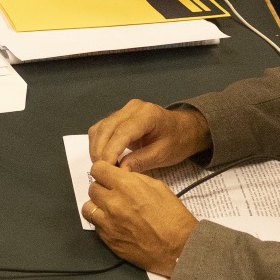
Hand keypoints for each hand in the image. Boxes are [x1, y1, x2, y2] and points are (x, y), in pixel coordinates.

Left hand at [83, 161, 196, 275]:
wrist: (179, 249)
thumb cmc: (173, 218)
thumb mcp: (159, 187)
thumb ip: (135, 179)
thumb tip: (121, 176)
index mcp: (126, 186)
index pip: (98, 169)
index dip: (103, 171)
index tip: (108, 175)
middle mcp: (113, 203)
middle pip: (92, 188)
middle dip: (102, 188)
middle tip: (114, 193)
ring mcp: (108, 223)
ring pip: (88, 207)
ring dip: (97, 206)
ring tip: (110, 209)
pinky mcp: (108, 240)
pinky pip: (95, 225)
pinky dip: (101, 222)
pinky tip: (115, 223)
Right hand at [88, 99, 210, 169]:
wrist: (183, 129)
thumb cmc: (177, 141)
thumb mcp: (162, 154)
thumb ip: (140, 161)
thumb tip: (119, 171)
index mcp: (148, 115)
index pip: (122, 131)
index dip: (111, 150)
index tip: (104, 168)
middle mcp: (133, 108)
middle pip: (107, 127)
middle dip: (100, 151)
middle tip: (100, 171)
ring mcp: (124, 110)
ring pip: (101, 127)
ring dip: (96, 147)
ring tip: (101, 167)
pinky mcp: (119, 116)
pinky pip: (102, 127)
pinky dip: (98, 143)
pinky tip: (102, 157)